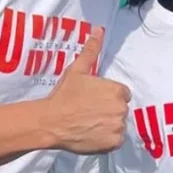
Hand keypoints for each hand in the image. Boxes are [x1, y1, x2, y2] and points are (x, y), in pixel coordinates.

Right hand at [44, 26, 129, 153]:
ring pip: (118, 125)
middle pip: (120, 109)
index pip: (121, 94)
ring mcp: (118, 127)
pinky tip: (92, 134)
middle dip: (108, 110)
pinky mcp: (113, 143)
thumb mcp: (77, 70)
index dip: (107, 97)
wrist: (51, 121)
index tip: (93, 100)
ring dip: (108, 125)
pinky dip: (106, 139)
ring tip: (89, 123)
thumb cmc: (64, 95)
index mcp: (117, 90)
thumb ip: (91, 50)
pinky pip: (115, 140)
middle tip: (89, 112)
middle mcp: (121, 109)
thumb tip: (98, 29)